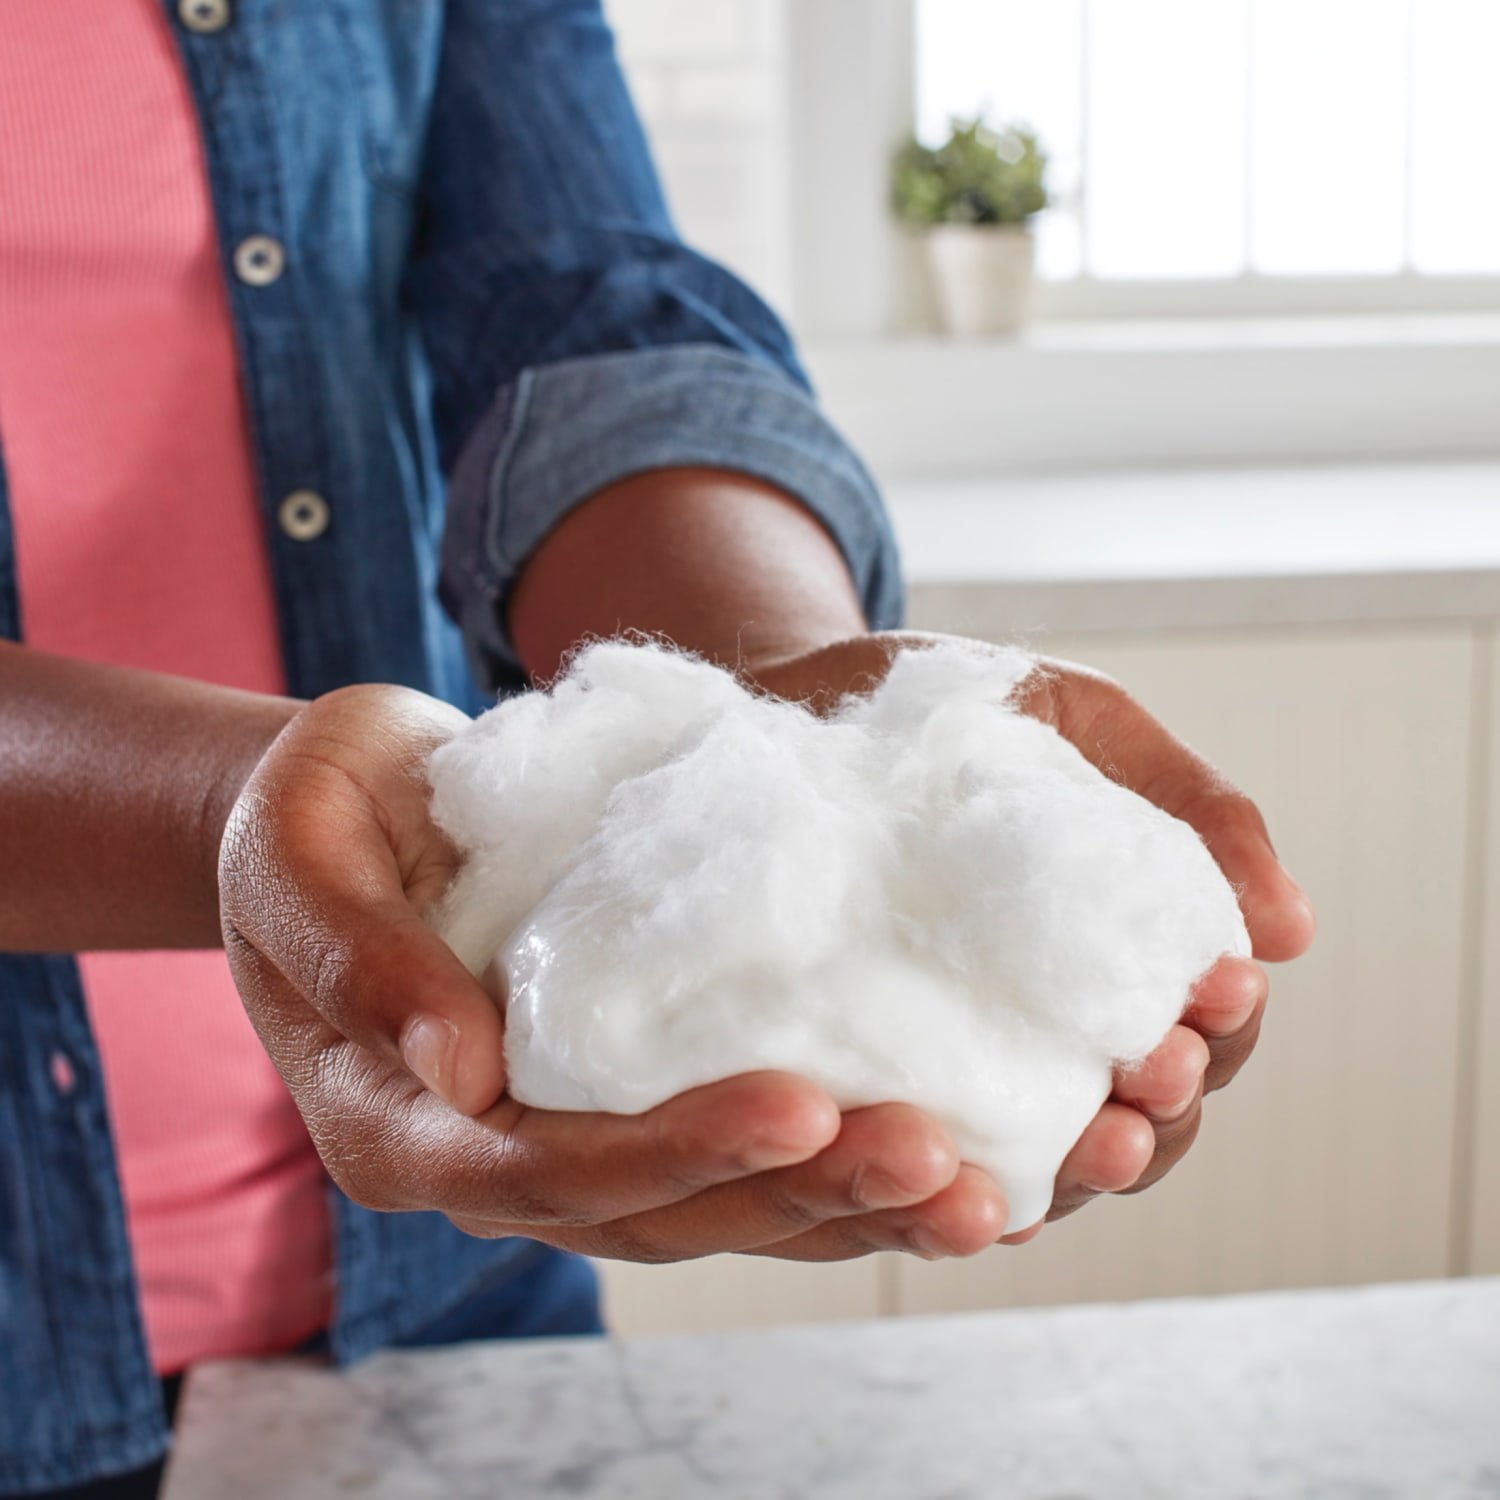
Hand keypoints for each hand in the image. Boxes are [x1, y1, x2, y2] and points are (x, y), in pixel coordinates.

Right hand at [218, 683, 1000, 1264]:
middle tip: (945, 1162)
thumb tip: (459, 1066)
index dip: (676, 1149)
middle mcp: (496, 1160)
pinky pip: (741, 1151)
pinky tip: (952, 1148)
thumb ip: (357, 957)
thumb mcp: (297, 854)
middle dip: (806, 1193)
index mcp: (404, 1124)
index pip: (547, 1167)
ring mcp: (571, 1141)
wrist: (356, 808)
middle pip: (664, 1213)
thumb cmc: (314, 817)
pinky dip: (839, 1160)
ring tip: (985, 1184)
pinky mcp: (633, 1097)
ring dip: (850, 1202)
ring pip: (721, 1207)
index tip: (803, 1106)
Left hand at [746, 632, 1315, 1253]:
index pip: (1201, 1033)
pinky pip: (923, 1166)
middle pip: (1141, 1118)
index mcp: (1111, 958)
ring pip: (1049, 1163)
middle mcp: (1042, 1033)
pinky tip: (969, 1181)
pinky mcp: (865, 1090)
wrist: (786, 707)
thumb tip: (1293, 931)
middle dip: (1165, 1108)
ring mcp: (956, 1070)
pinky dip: (961, 1187)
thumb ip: (1190, 807)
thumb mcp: (1077, 724)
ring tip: (1095, 1138)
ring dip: (1088, 1166)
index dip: (1221, 1029)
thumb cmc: (943, 713)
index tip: (1219, 990)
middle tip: (1157, 1069)